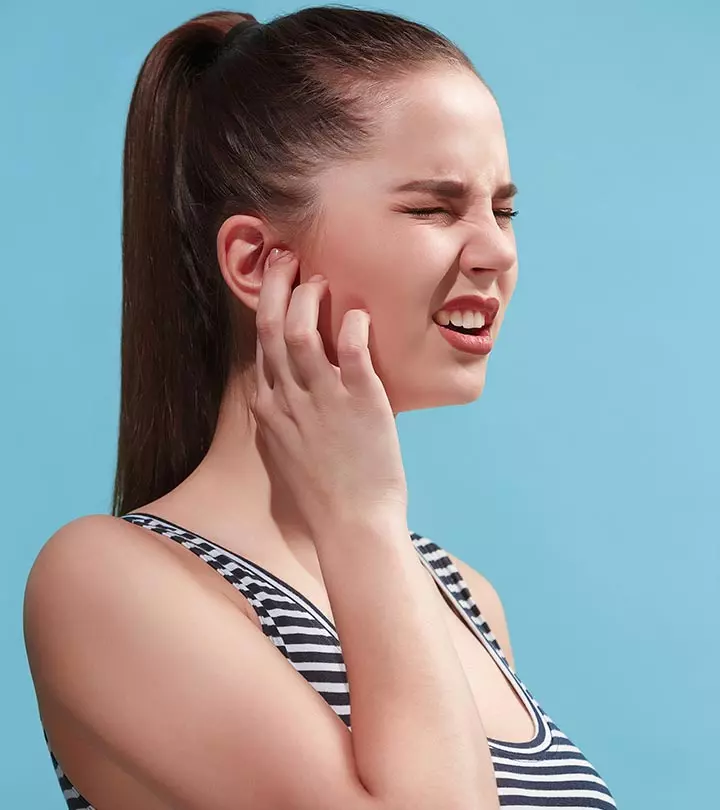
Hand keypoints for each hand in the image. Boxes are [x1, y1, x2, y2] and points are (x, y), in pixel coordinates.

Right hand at [250, 248, 407, 536]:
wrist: (352, 524)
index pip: (260, 344)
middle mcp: (288, 399)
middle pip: (271, 326)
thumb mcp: (289, 448)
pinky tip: (360, 315)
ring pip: (301, 331)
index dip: (266, 305)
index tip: (275, 282)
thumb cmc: (325, 490)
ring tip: (322, 281)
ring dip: (309, 298)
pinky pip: (351, 350)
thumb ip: (286, 413)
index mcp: (269, 408)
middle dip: (276, 285)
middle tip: (287, 258)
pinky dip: (353, 325)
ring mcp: (322, 399)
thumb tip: (290, 386)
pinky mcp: (361, 402)